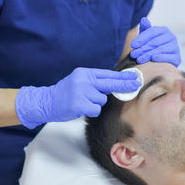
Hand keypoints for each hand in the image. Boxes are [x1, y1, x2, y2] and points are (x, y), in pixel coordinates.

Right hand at [16, 68, 140, 128]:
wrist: (46, 102)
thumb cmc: (67, 93)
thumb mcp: (80, 81)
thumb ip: (96, 81)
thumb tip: (117, 83)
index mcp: (85, 73)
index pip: (108, 74)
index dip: (123, 77)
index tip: (136, 78)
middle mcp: (83, 80)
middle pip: (109, 83)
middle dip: (124, 85)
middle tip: (137, 84)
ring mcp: (80, 92)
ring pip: (102, 100)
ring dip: (96, 104)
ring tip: (83, 102)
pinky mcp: (78, 104)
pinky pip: (95, 109)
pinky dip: (91, 111)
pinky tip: (81, 108)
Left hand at [130, 17, 180, 66]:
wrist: (161, 61)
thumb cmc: (153, 46)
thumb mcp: (148, 37)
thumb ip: (145, 29)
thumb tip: (144, 19)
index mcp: (164, 30)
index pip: (152, 32)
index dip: (141, 38)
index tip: (133, 45)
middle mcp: (171, 37)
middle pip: (155, 42)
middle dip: (143, 49)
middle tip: (134, 54)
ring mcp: (175, 47)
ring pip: (160, 50)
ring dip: (148, 55)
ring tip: (139, 59)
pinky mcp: (177, 58)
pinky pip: (169, 57)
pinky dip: (161, 58)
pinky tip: (153, 59)